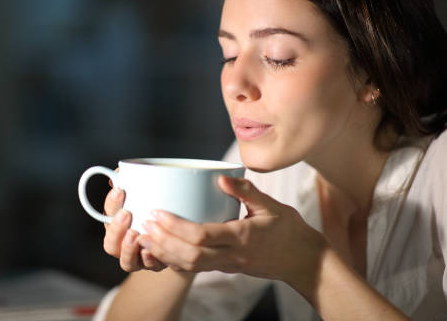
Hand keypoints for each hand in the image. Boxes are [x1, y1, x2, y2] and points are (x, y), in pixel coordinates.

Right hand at [102, 178, 165, 272]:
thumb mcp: (151, 190)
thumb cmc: (163, 204)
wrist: (187, 230)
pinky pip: (149, 268)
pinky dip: (150, 260)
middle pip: (110, 244)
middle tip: (126, 213)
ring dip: (128, 249)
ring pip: (126, 262)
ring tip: (135, 235)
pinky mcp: (157, 264)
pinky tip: (152, 251)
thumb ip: (135, 180)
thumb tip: (122, 171)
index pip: (107, 214)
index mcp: (120, 223)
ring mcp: (141, 257)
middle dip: (115, 229)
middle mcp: (126, 242)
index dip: (111, 204)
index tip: (120, 190)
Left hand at [136, 176, 326, 286]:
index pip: (203, 237)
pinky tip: (160, 249)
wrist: (303, 262)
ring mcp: (227, 265)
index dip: (176, 227)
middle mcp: (231, 256)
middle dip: (163, 241)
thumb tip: (223, 177)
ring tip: (144, 237)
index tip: (158, 213)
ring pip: (189, 266)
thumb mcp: (272, 206)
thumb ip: (247, 192)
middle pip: (189, 255)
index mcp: (242, 238)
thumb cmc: (289, 230)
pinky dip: (174, 260)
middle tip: (143, 224)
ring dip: (164, 253)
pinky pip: (195, 268)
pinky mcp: (225, 269)